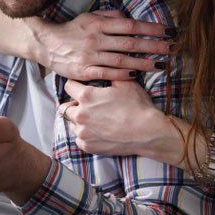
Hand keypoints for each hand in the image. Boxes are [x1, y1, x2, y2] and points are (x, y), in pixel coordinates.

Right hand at [29, 10, 171, 80]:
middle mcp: (96, 39)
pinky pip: (106, 74)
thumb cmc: (71, 30)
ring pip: (121, 60)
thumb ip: (109, 16)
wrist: (46, 44)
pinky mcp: (83, 71)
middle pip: (130, 43)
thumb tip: (129, 17)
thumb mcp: (89, 17)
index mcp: (98, 24)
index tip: (168, 31)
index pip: (130, 25)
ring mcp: (90, 56)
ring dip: (143, 63)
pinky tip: (136, 76)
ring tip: (161, 65)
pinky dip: (122, 75)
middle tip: (172, 48)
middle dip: (153, 46)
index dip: (151, 28)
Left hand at [59, 79, 180, 163]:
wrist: (148, 133)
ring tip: (94, 120)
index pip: (68, 86)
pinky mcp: (87, 146)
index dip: (75, 85)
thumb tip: (104, 68)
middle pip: (66, 107)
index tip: (80, 87)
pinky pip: (79, 139)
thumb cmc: (137, 106)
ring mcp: (82, 132)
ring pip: (72, 124)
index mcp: (86, 96)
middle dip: (75, 104)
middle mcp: (80, 114)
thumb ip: (109, 74)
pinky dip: (85, 135)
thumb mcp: (125, 83)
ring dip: (79, 121)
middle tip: (88, 106)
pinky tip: (97, 132)